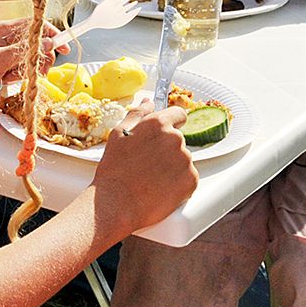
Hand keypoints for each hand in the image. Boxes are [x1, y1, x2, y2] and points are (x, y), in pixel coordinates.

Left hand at [0, 18, 68, 82]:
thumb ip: (23, 50)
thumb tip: (47, 42)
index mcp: (1, 30)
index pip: (33, 25)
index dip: (51, 34)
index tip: (64, 47)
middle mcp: (3, 37)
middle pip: (35, 42)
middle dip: (37, 58)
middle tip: (36, 72)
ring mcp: (3, 50)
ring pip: (28, 57)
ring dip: (24, 70)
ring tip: (9, 78)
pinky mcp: (2, 63)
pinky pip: (19, 68)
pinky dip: (16, 76)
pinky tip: (6, 80)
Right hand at [92, 106, 197, 232]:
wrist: (117, 204)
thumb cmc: (114, 170)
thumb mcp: (119, 135)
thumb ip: (137, 114)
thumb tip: (148, 103)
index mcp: (159, 124)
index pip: (179, 114)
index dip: (172, 123)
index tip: (165, 133)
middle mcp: (176, 140)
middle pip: (178, 140)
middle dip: (167, 149)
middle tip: (148, 163)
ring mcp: (185, 161)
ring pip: (183, 159)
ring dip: (172, 166)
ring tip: (152, 178)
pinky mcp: (191, 181)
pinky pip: (188, 178)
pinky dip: (178, 183)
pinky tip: (160, 188)